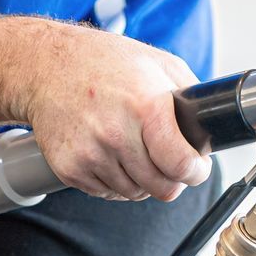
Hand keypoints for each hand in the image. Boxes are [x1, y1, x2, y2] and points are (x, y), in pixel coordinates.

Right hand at [11, 24, 212, 201]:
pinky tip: (109, 152)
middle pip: (161, 187)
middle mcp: (116, 133)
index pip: (181, 165)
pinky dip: (113, 180)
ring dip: (140, 179)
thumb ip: (189, 96)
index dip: (195, 172)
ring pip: (134, 193)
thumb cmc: (102, 61)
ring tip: (132, 148)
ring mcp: (90, 153)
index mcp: (145, 106)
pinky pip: (106, 193)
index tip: (196, 168)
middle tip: (167, 161)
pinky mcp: (69, 168)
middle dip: (170, 178)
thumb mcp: (156, 62)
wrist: (45, 66)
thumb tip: (210, 128)